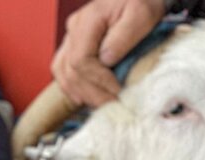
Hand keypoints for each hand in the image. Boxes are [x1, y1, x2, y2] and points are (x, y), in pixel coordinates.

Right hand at [52, 0, 166, 107]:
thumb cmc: (141, 3)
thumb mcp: (141, 15)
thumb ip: (123, 36)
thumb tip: (106, 60)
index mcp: (87, 20)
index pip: (80, 60)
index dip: (97, 80)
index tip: (117, 90)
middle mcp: (73, 29)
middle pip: (70, 71)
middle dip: (91, 92)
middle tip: (112, 104)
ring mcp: (70, 38)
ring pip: (62, 73)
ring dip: (81, 93)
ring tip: (102, 104)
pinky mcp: (72, 46)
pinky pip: (63, 71)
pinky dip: (73, 87)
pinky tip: (87, 97)